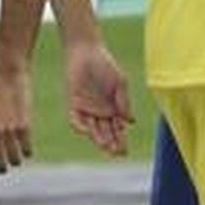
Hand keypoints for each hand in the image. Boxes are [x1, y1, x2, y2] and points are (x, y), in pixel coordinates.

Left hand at [0, 66, 33, 182]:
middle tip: (5, 165)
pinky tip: (26, 147)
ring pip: (14, 160)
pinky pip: (27, 150)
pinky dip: (27, 151)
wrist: (7, 74)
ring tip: (16, 155)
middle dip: (2, 167)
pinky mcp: (24, 127)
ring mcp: (9, 131)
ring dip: (15, 160)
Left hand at [64, 41, 133, 155]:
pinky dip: (80, 127)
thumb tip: (130, 122)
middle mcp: (100, 112)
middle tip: (117, 153)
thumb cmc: (105, 64)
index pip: (118, 130)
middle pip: (106, 133)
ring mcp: (87, 109)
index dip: (121, 141)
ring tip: (106, 146)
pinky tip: (88, 131)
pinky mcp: (74, 103)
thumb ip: (124, 101)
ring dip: (98, 139)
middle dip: (112, 144)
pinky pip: (76, 119)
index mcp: (113, 109)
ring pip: (93, 129)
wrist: (86, 51)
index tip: (125, 151)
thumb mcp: (120, 83)